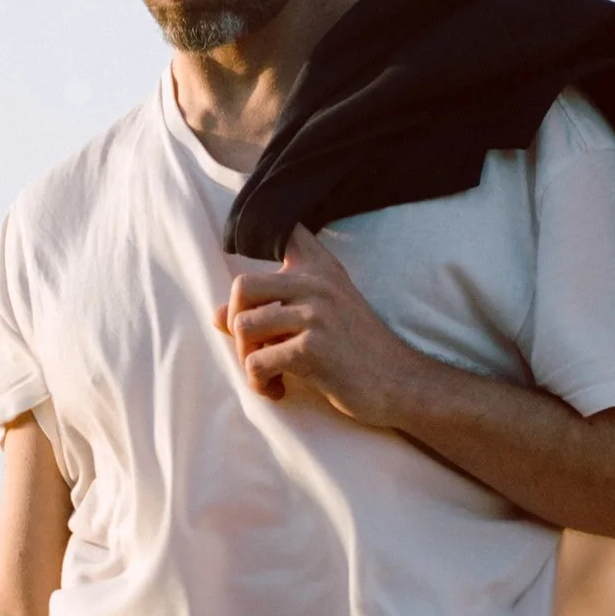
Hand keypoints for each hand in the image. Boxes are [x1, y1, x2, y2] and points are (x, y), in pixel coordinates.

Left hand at [218, 226, 436, 426]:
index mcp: (320, 269)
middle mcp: (317, 284)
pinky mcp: (314, 348)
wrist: (399, 383)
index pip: (284, 230)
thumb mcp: (321, 316)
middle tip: (256, 348)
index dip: (253, 227)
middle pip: (242, 286)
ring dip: (246, 359)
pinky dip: (260, 383)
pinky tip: (278, 389)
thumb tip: (215, 316)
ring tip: (266, 375)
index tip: (240, 233)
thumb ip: (273, 308)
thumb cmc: (356, 352)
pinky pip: (258, 362)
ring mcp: (316, 314)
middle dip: (236, 324)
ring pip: (243, 326)